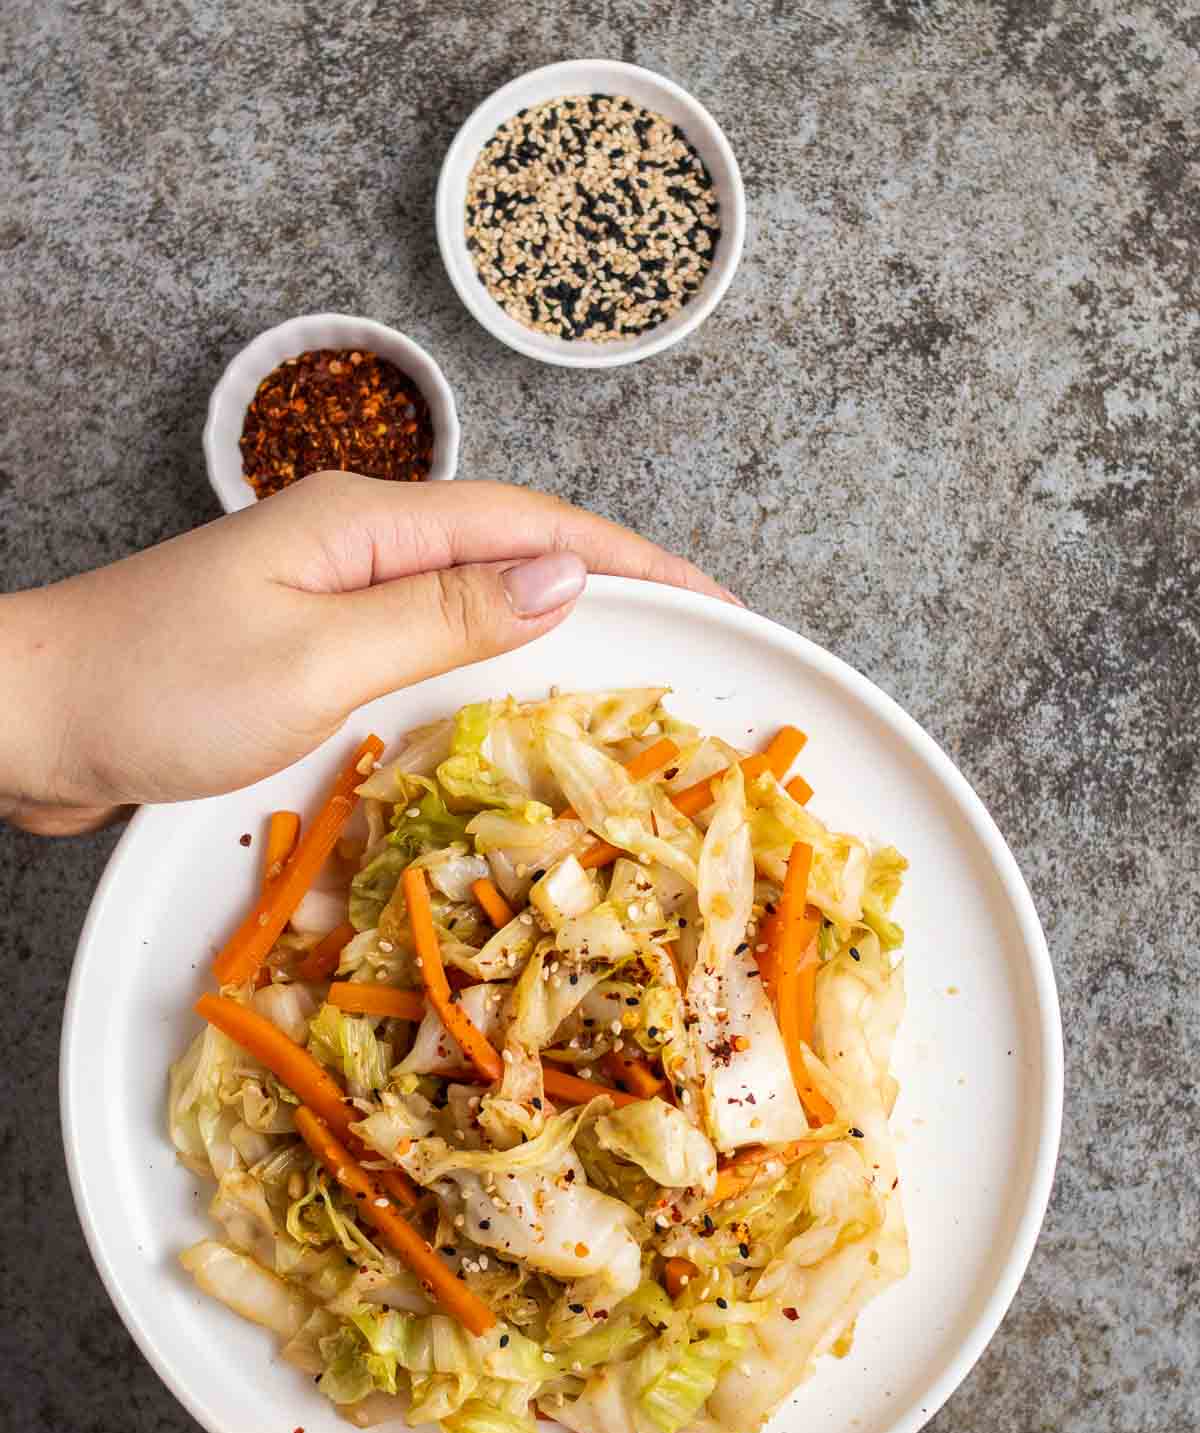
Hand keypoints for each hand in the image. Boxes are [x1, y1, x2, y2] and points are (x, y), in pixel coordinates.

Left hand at [0, 473, 737, 834]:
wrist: (27, 719)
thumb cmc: (155, 688)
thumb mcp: (316, 656)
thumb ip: (443, 615)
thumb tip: (566, 577)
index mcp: (368, 525)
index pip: (535, 526)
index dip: (635, 558)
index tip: (715, 601)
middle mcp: (358, 546)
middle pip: (515, 554)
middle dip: (612, 590)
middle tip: (693, 651)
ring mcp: (331, 596)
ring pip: (473, 603)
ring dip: (553, 635)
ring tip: (629, 681)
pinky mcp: (307, 647)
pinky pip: (424, 647)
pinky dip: (485, 672)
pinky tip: (510, 710)